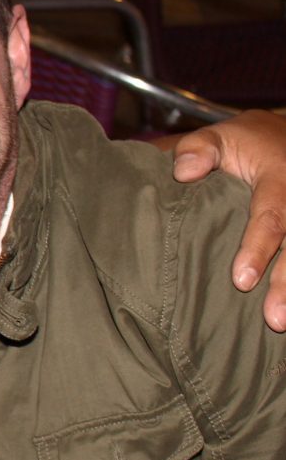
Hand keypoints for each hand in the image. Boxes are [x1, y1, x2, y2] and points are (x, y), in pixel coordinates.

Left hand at [172, 110, 285, 330]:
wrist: (285, 138)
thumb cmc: (245, 144)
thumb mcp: (220, 136)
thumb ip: (198, 148)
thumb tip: (184, 171)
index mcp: (279, 178)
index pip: (270, 216)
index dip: (258, 248)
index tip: (242, 281)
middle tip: (274, 319)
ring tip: (280, 323)